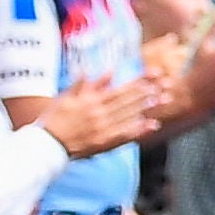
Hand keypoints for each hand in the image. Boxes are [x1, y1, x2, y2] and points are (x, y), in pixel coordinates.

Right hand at [42, 73, 170, 155]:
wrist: (47, 143)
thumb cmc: (55, 118)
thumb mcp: (68, 96)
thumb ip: (88, 84)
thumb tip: (107, 71)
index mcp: (91, 100)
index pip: (120, 88)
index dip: (139, 81)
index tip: (155, 74)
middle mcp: (100, 113)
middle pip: (129, 100)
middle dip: (149, 91)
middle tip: (167, 84)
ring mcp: (103, 128)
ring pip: (130, 115)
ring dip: (148, 107)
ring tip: (164, 99)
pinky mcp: (104, 143)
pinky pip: (125, 135)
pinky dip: (139, 129)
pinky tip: (152, 124)